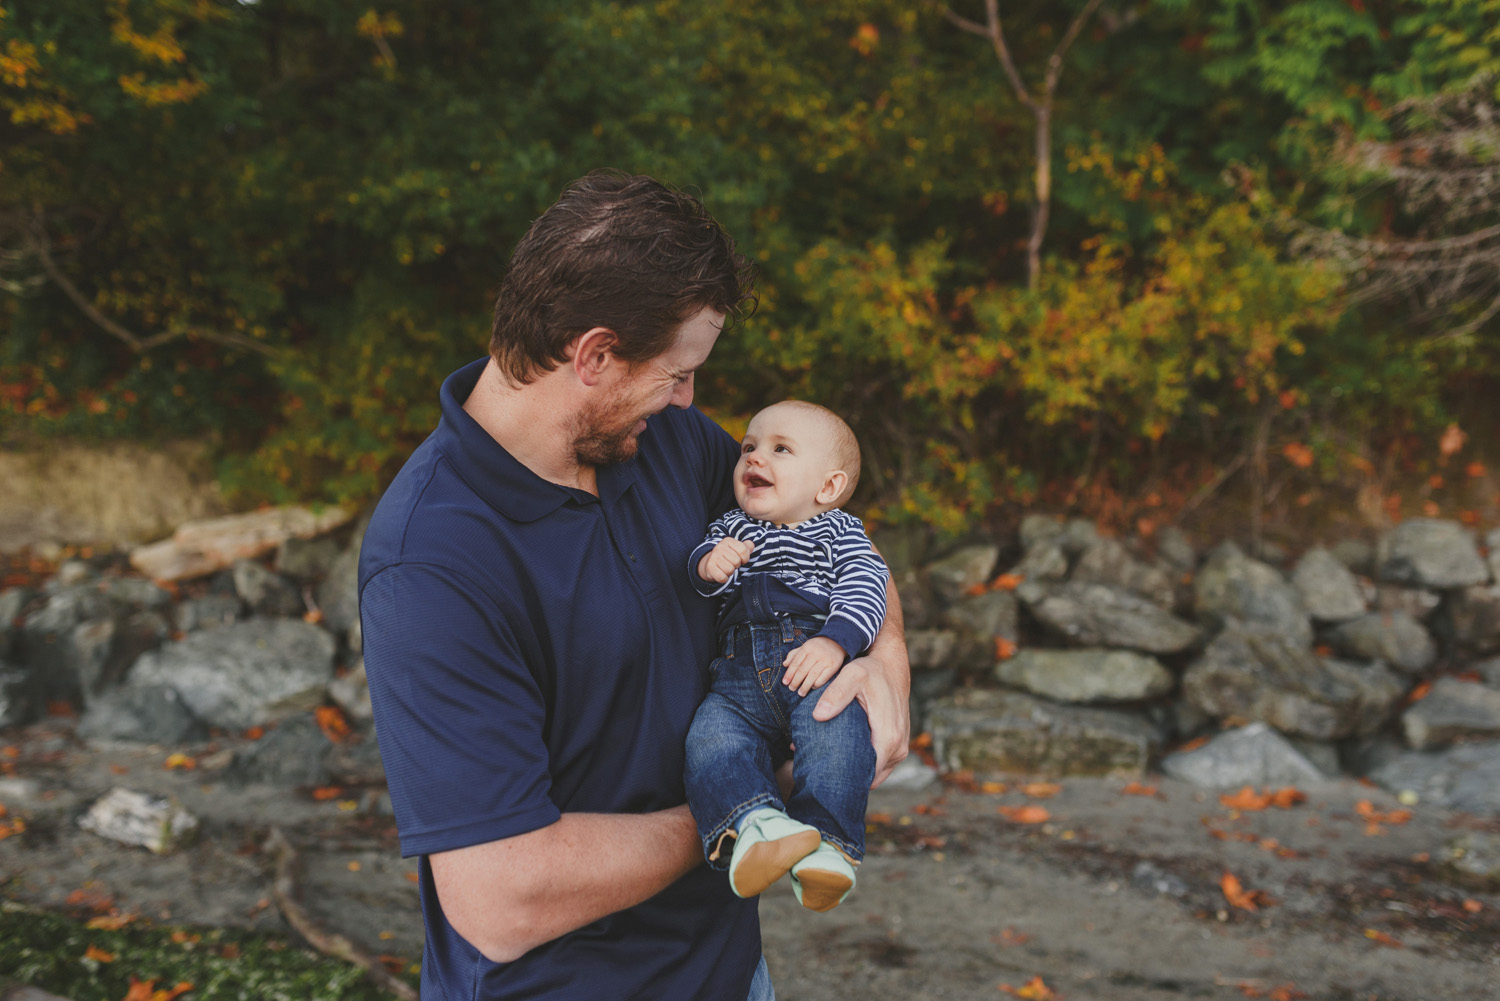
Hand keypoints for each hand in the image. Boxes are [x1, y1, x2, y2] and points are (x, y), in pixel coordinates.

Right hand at [697, 538, 752, 583]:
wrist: (710, 564)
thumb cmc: (728, 557)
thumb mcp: (737, 550)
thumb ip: (746, 547)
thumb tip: (751, 545)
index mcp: (728, 541)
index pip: (743, 551)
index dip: (744, 558)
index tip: (739, 559)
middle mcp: (719, 547)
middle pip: (737, 561)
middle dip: (736, 566)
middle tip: (730, 564)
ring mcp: (713, 557)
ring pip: (730, 570)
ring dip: (729, 572)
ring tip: (725, 568)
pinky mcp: (709, 567)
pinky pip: (722, 577)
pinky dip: (724, 579)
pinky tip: (721, 574)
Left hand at [781, 636, 844, 695]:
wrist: (837, 642)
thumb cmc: (817, 646)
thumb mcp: (805, 646)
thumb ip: (794, 654)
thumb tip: (785, 664)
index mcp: (807, 647)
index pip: (796, 662)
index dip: (789, 673)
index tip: (785, 682)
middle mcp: (816, 653)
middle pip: (803, 670)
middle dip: (796, 681)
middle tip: (792, 689)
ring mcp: (826, 659)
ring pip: (813, 675)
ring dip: (805, 686)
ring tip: (801, 693)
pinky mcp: (834, 666)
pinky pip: (823, 678)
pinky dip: (817, 684)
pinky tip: (812, 687)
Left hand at [811, 640, 909, 788]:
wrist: (891, 666)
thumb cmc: (871, 671)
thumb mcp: (851, 676)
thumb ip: (836, 694)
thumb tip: (818, 716)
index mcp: (888, 736)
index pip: (869, 773)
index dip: (849, 779)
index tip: (826, 779)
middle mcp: (898, 747)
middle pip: (872, 777)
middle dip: (850, 778)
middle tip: (824, 775)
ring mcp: (901, 748)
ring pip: (877, 772)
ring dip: (858, 771)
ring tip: (832, 766)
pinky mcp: (898, 745)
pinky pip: (882, 764)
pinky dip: (866, 763)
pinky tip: (846, 757)